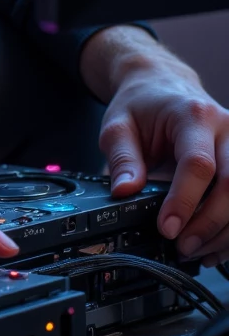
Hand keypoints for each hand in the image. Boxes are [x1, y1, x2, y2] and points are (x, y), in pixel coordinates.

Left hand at [84, 28, 228, 264]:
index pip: (198, 164)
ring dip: (223, 230)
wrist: (162, 84)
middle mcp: (225, 128)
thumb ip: (122, 159)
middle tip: (182, 246)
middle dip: (208, 223)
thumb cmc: (141, 104)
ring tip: (195, 250)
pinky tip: (213, 246)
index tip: (167, 228)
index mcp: (193, 115)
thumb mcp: (118, 125)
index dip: (185, 201)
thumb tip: (124, 192)